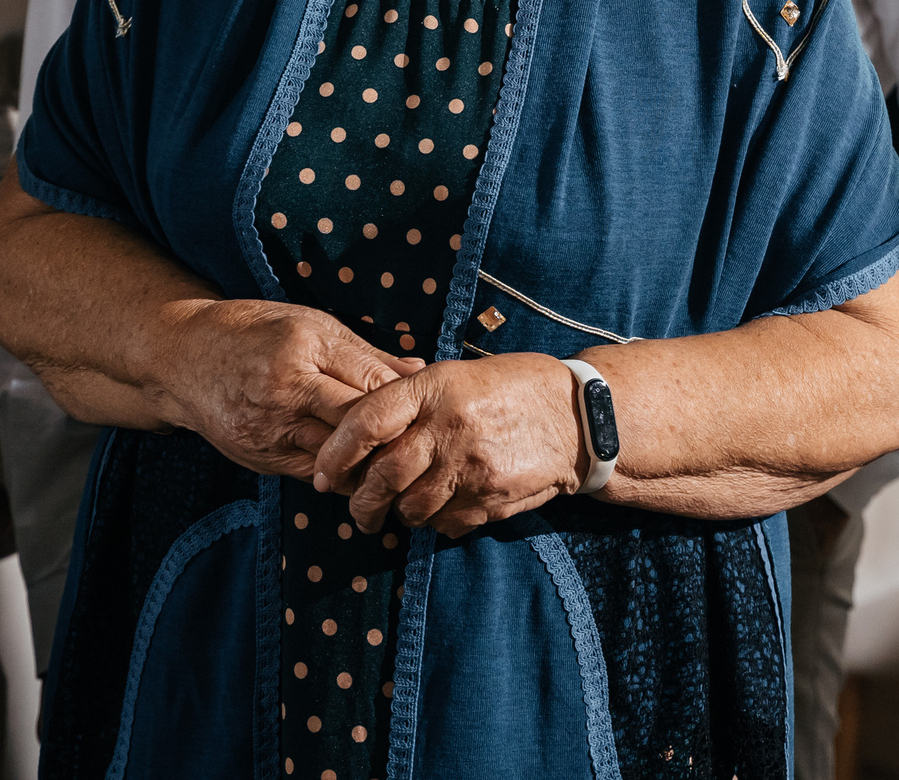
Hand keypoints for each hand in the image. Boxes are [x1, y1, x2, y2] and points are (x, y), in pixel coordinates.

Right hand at [155, 297, 424, 480]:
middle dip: (394, 441)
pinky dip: (340, 474)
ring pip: (337, 460)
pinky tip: (361, 471)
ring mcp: (270, 430)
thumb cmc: (253, 332)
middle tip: (427, 449)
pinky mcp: (260, 458)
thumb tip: (419, 370)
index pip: (370, 385)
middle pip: (357, 427)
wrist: (181, 359)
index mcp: (304, 349)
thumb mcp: (310, 324)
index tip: (433, 413)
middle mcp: (286, 392)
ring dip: (370, 465)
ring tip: (402, 467)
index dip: (406, 404)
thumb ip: (365, 353)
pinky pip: (313, 474)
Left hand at [309, 353, 583, 538]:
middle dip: (359, 500)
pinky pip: (444, 523)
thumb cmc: (510, 388)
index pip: (366, 421)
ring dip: (396, 513)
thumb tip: (355, 430)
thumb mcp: (456, 375)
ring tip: (396, 508)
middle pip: (383, 475)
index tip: (322, 473)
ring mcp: (471, 467)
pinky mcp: (490, 498)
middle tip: (354, 507)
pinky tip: (438, 507)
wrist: (577, 417)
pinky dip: (432, 522)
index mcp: (435, 388)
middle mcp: (449, 427)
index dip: (335, 452)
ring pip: (411, 507)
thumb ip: (409, 400)